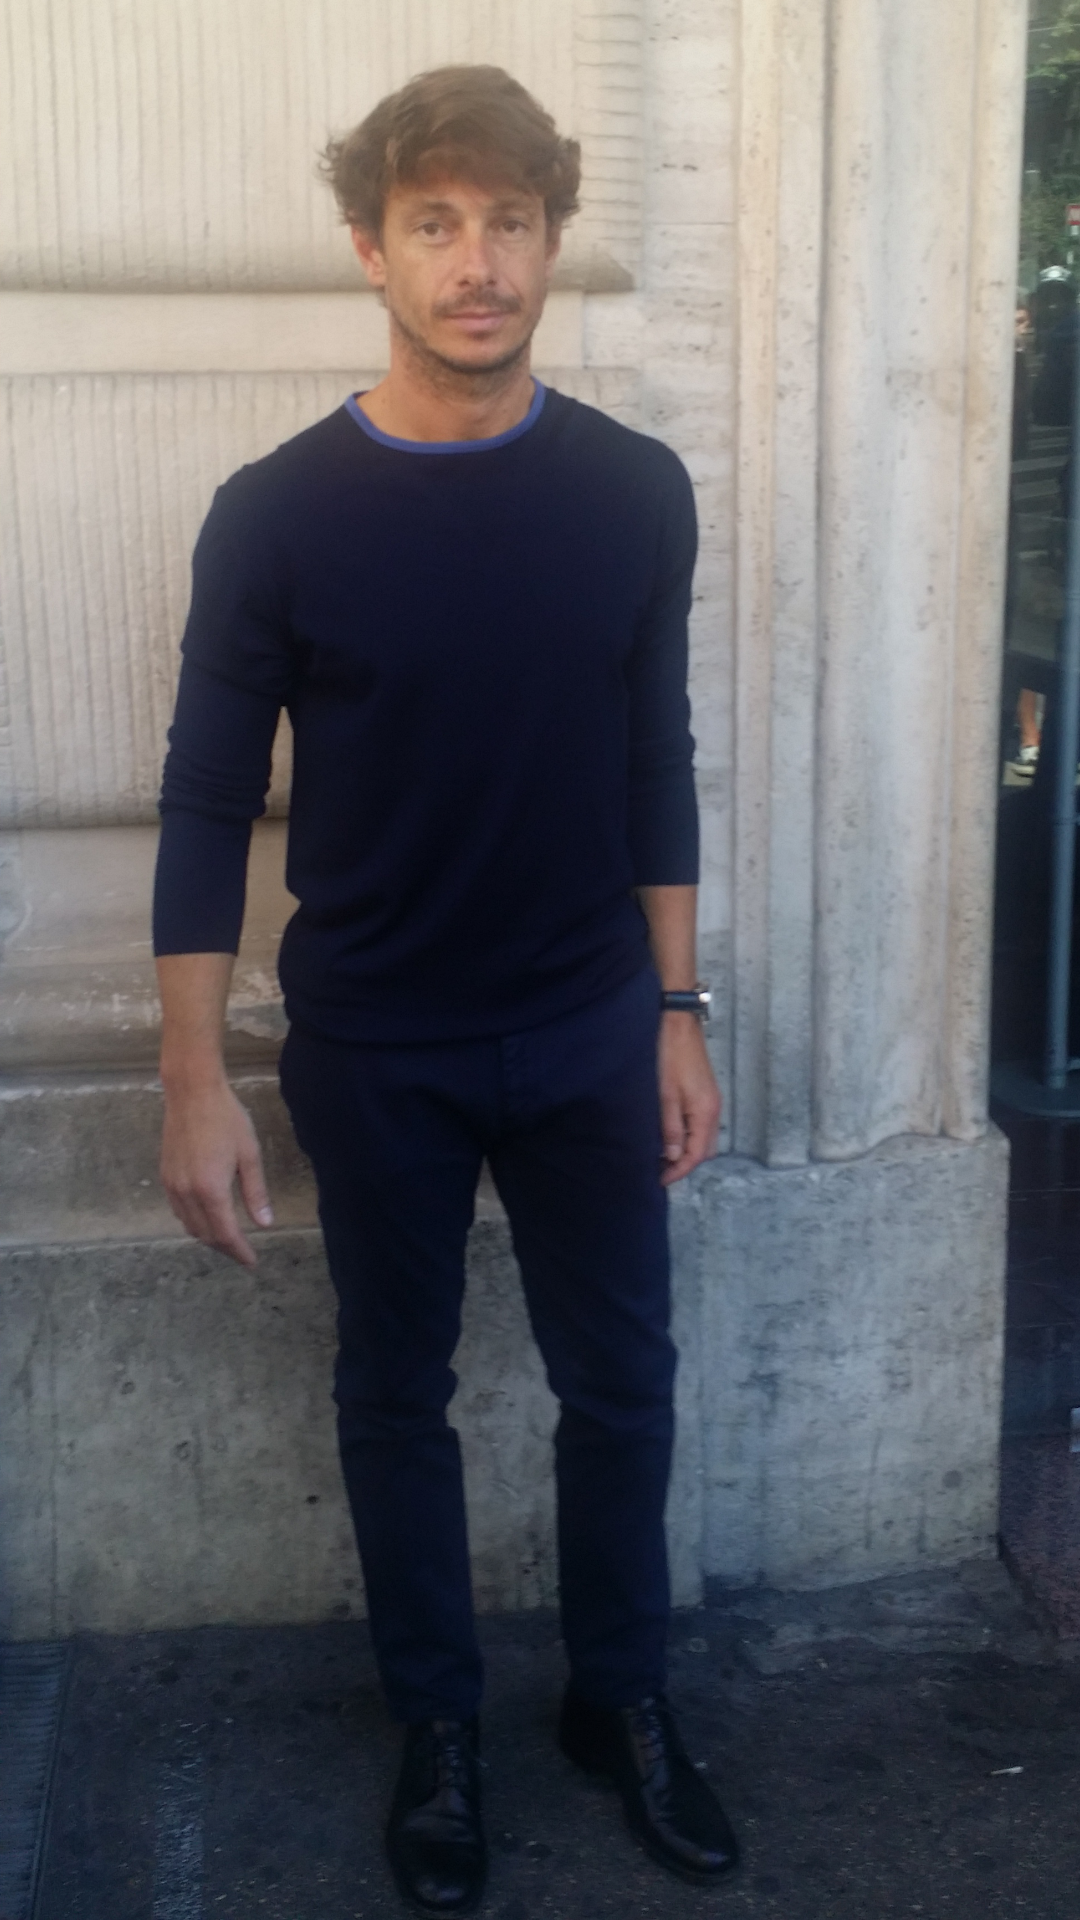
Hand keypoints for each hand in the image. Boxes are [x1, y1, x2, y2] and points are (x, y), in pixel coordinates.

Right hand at [160, 1077, 272, 1266]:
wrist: (192, 1093)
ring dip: (208, 1237)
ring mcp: (172, 1186)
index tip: (252, 1262)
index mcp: (211, 1190)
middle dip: (225, 1248)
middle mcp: (187, 1193)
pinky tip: (207, 1218)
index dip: (239, 1252)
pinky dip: (194, 1222)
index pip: (225, 1234)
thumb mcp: (250, 1154)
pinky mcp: (165, 1176)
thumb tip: (265, 1223)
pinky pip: (179, 1211)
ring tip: (228, 1239)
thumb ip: (256, 1192)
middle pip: (205, 1235)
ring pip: (189, 1226)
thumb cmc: (226, 1119)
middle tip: (243, 1253)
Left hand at [658, 1013, 720, 1185]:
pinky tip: (669, 1134)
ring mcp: (710, 1100)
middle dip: (684, 1164)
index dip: (679, 1171)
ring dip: (686, 1150)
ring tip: (661, 1155)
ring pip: (703, 1137)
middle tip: (659, 1170)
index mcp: (705, 1112)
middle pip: (704, 1150)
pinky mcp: (704, 1092)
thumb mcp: (665, 1095)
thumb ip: (671, 1128)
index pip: (697, 1155)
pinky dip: (687, 1135)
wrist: (677, 1022)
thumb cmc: (670, 1054)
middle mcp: (713, 1109)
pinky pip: (700, 1124)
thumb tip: (675, 1157)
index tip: (660, 1180)